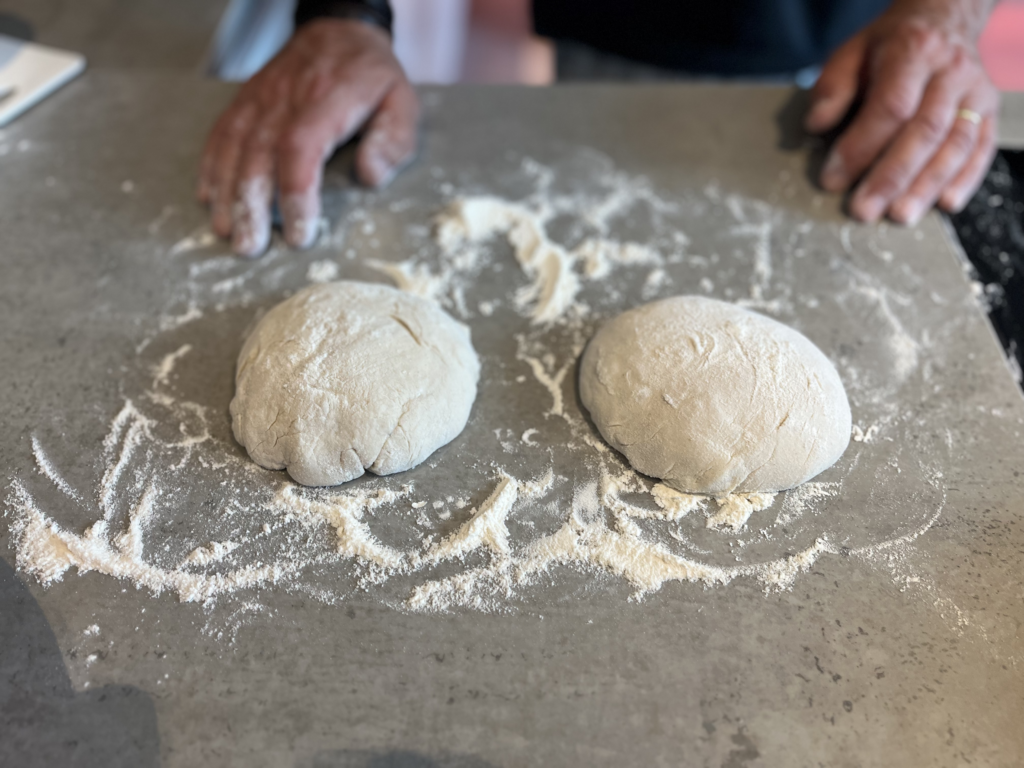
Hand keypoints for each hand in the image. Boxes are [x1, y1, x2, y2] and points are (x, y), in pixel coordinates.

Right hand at [198, 19, 418, 256]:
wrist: (340, 30)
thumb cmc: (374, 78)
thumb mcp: (402, 103)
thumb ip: (392, 141)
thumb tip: (369, 176)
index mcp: (329, 98)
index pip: (301, 147)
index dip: (296, 193)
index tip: (299, 233)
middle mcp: (287, 97)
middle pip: (259, 153)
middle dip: (251, 204)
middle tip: (250, 246)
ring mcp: (261, 97)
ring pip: (234, 146)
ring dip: (227, 193)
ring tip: (226, 231)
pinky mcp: (246, 100)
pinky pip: (221, 133)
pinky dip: (212, 167)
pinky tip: (209, 197)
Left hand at [805, 0, 999, 224]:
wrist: (944, 20)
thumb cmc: (890, 46)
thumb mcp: (852, 52)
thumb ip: (832, 87)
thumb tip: (815, 124)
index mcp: (913, 51)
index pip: (890, 106)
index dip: (860, 147)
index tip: (832, 178)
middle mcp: (950, 71)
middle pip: (924, 131)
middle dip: (891, 176)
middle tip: (863, 210)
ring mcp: (975, 92)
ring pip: (955, 144)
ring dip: (926, 185)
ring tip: (899, 216)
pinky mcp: (988, 111)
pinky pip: (981, 148)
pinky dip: (965, 179)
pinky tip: (944, 205)